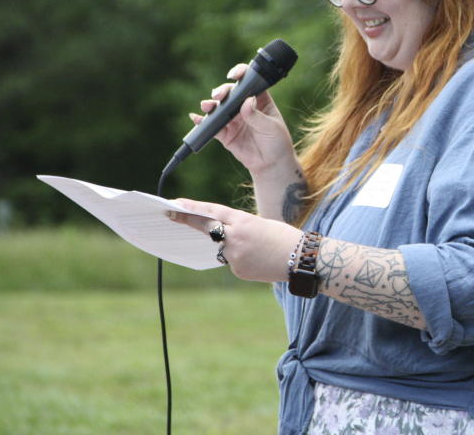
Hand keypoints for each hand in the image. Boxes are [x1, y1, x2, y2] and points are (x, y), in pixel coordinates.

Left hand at [167, 198, 302, 281]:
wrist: (302, 259)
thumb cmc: (285, 237)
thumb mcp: (260, 223)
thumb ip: (238, 227)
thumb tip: (222, 236)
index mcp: (243, 221)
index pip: (211, 212)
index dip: (192, 207)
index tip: (175, 203)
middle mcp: (235, 238)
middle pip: (207, 228)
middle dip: (188, 221)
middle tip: (170, 215)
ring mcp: (235, 256)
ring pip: (224, 248)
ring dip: (233, 246)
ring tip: (257, 247)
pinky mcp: (239, 271)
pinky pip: (233, 262)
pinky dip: (243, 259)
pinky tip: (260, 259)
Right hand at [191, 63, 295, 173]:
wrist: (271, 164)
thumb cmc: (277, 142)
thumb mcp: (271, 128)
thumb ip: (257, 116)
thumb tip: (246, 102)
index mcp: (259, 99)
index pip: (248, 82)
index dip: (240, 74)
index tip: (234, 75)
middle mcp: (244, 106)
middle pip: (230, 93)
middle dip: (222, 91)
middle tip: (218, 96)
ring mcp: (233, 119)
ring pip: (219, 108)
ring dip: (210, 105)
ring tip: (207, 106)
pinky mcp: (225, 133)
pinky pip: (212, 126)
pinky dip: (202, 122)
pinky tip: (196, 118)